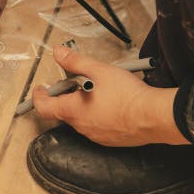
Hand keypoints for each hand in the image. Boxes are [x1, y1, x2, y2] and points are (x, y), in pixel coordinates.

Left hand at [33, 46, 189, 145]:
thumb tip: (58, 53)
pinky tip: (110, 105)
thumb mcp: (98, 70)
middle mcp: (81, 126)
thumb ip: (76, 62)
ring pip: (80, 120)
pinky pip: (96, 128)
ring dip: (81, 107)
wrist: (154, 116)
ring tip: (96, 91)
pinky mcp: (110, 140)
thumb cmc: (126, 95)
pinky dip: (96, 116)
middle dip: (64, 97)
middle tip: (74, 84)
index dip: (38, 97)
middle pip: (62, 112)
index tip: (41, 89)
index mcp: (73, 110)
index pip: (43, 108)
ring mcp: (95, 136)